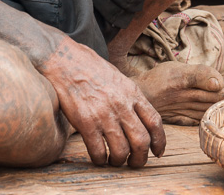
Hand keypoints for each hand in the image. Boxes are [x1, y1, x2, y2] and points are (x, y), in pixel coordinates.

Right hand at [36, 37, 165, 167]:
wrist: (64, 60)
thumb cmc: (90, 68)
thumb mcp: (118, 78)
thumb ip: (130, 97)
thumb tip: (140, 117)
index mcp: (132, 92)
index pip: (155, 122)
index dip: (159, 142)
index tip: (157, 152)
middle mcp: (121, 104)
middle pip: (141, 141)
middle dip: (140, 158)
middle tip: (135, 163)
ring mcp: (103, 114)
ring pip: (121, 150)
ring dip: (119, 161)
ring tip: (114, 161)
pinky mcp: (85, 122)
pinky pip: (98, 150)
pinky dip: (100, 160)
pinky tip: (98, 158)